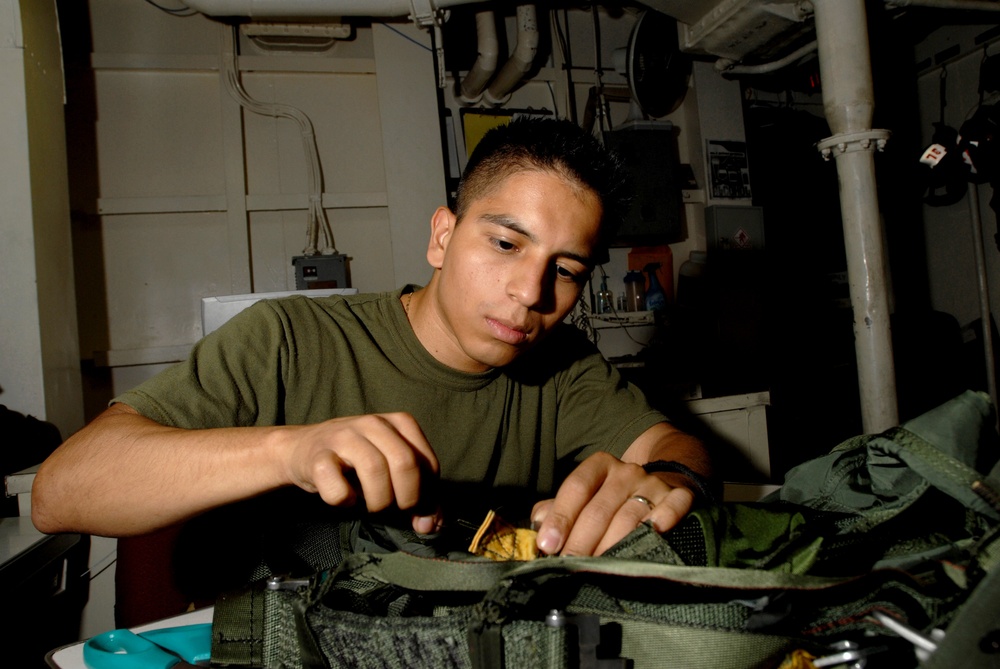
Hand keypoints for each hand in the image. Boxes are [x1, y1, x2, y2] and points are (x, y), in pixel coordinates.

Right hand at [279, 412, 441, 533]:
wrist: (303, 449)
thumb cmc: (355, 463)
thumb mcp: (392, 469)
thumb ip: (418, 496)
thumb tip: (431, 527)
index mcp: (399, 422)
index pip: (428, 464)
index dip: (425, 495)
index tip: (412, 507)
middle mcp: (373, 424)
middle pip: (405, 464)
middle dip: (405, 498)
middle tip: (393, 509)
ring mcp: (344, 437)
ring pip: (375, 471)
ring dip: (378, 501)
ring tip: (370, 505)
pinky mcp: (318, 457)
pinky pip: (339, 488)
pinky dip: (346, 503)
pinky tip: (346, 499)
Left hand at [531, 451, 694, 555]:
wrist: (663, 483)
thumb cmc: (612, 500)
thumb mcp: (584, 498)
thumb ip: (557, 511)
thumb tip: (537, 530)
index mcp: (600, 466)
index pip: (576, 488)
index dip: (560, 517)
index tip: (548, 545)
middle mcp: (626, 472)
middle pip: (599, 510)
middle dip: (581, 543)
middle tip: (569, 568)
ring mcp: (653, 484)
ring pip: (630, 518)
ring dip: (612, 547)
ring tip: (598, 570)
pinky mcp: (679, 497)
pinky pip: (673, 507)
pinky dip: (664, 520)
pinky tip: (655, 533)